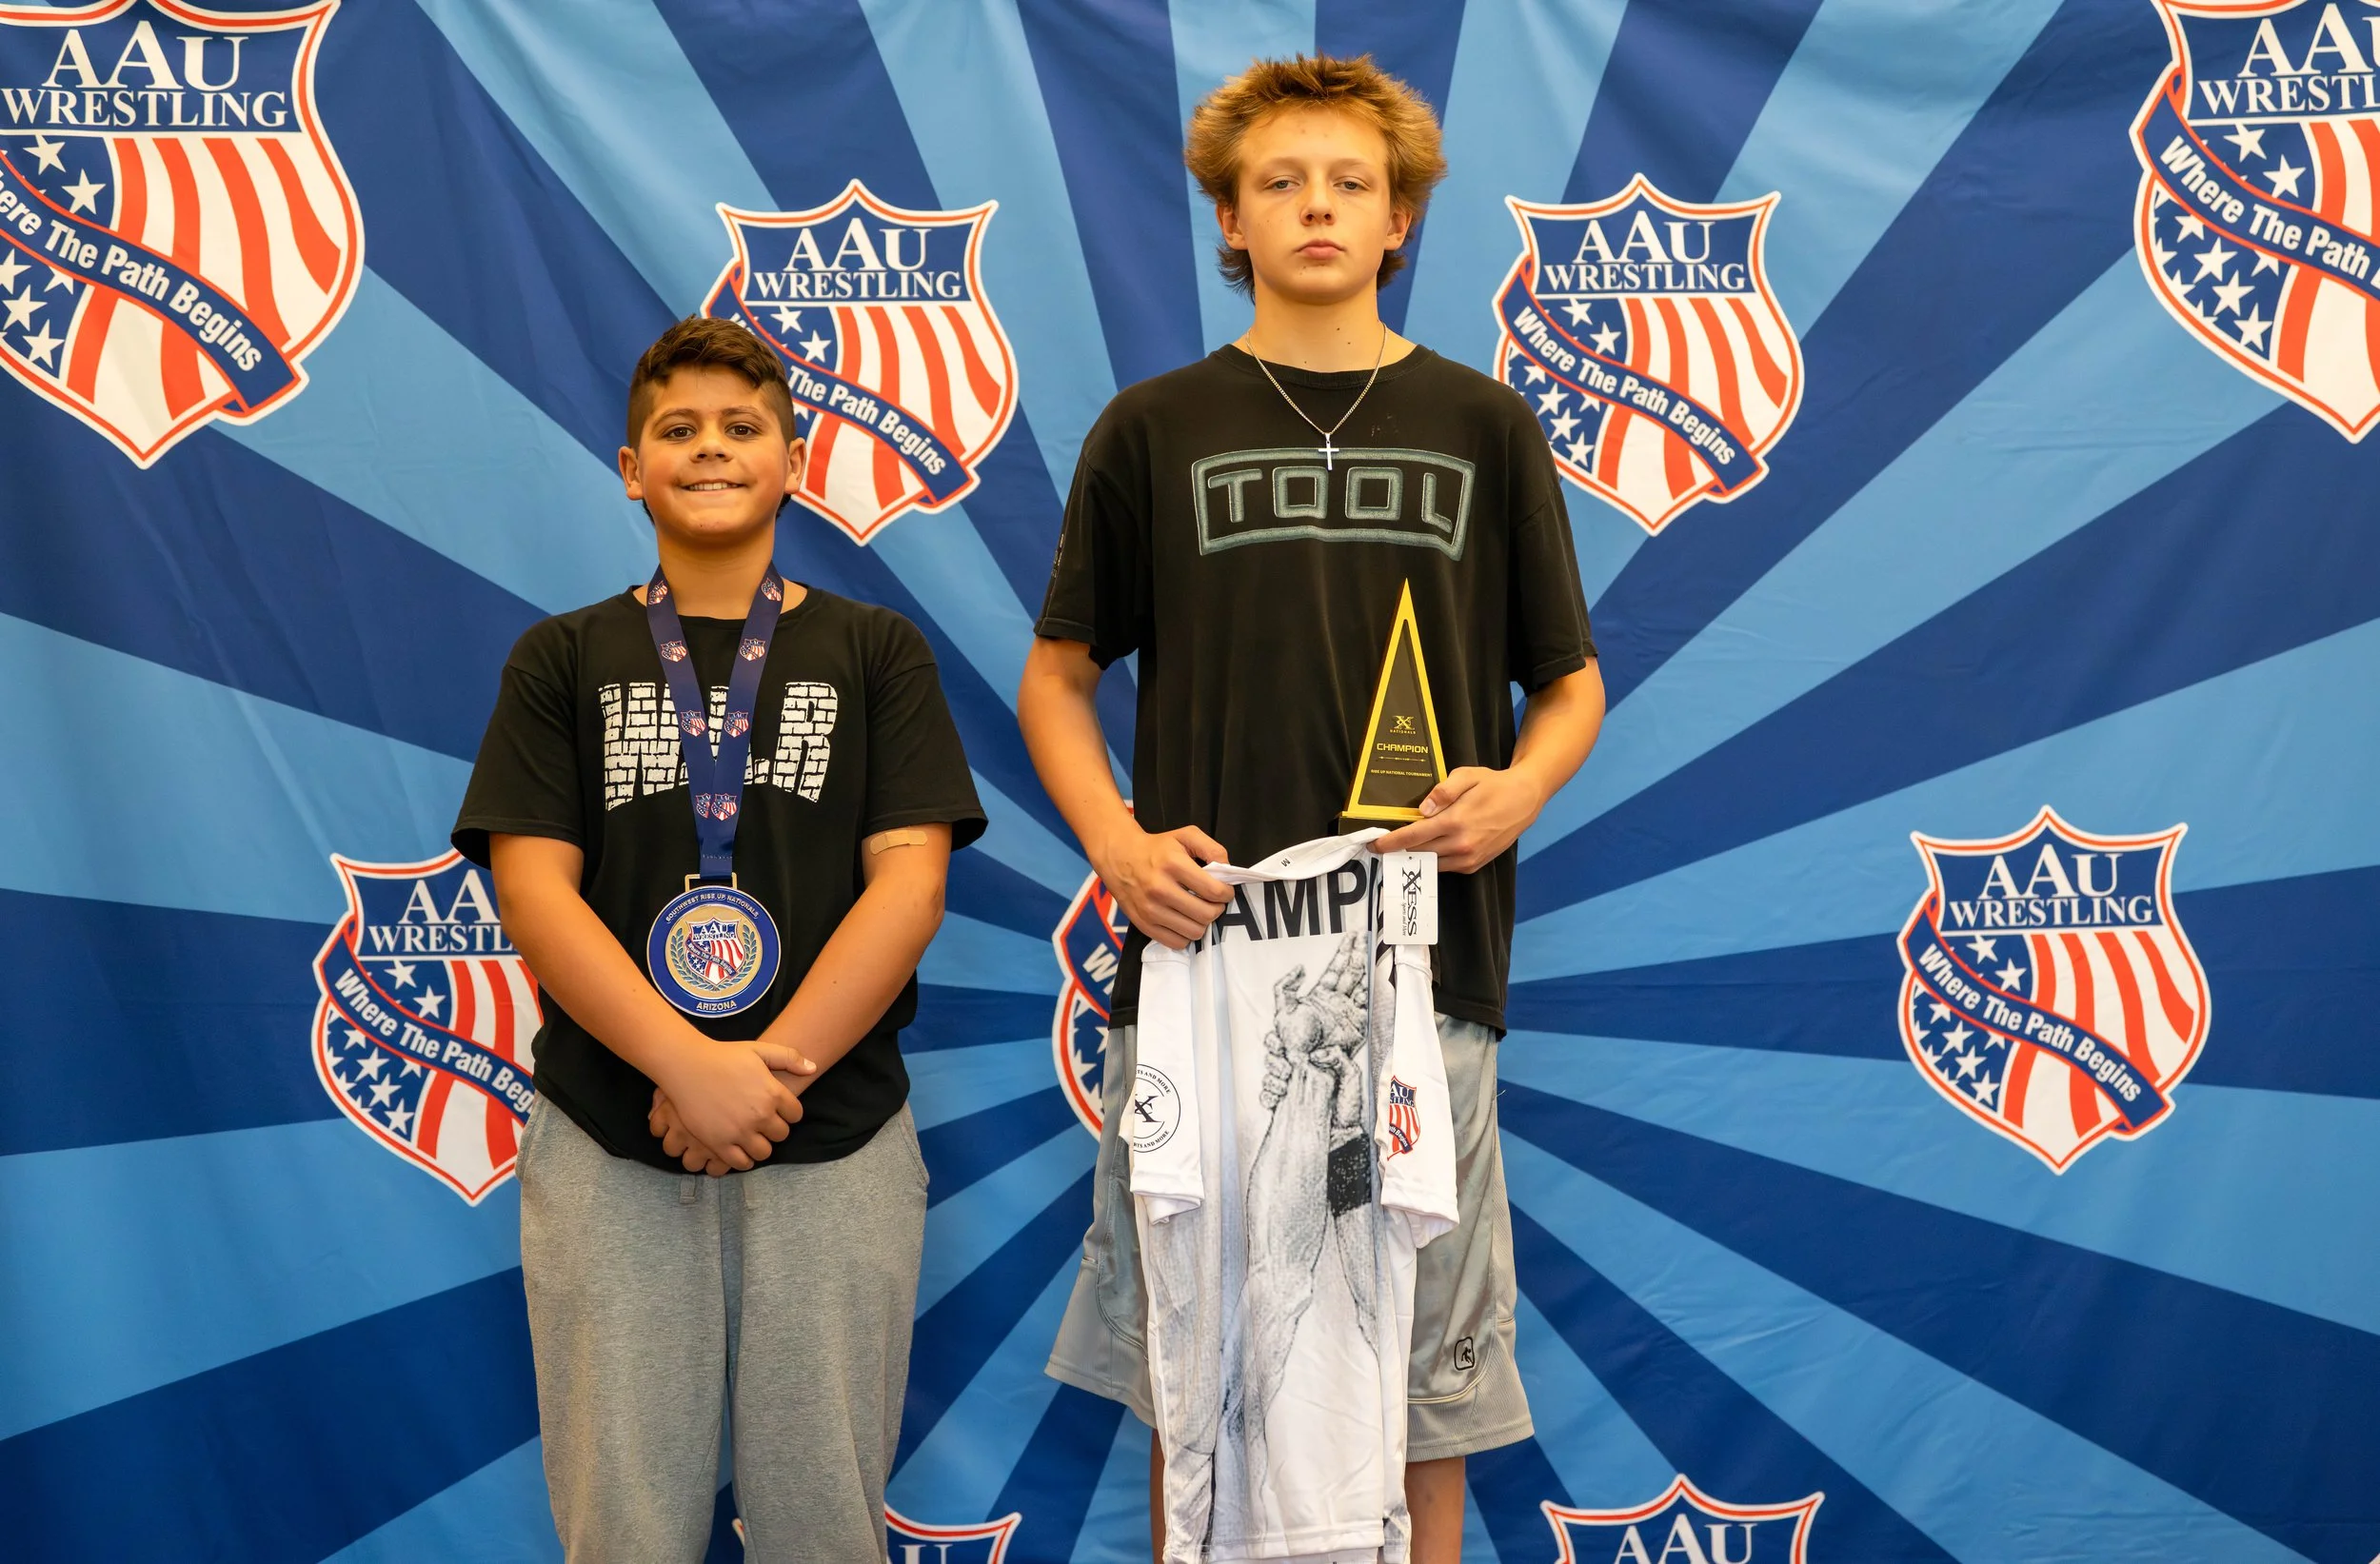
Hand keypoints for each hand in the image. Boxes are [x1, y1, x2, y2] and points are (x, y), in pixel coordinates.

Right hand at [648, 1038, 816, 1171]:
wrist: (687, 1065)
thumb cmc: (723, 1056)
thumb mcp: (759, 1050)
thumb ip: (789, 1057)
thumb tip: (813, 1068)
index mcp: (773, 1093)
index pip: (795, 1115)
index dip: (788, 1113)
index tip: (778, 1110)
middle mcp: (760, 1115)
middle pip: (781, 1135)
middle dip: (774, 1129)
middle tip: (763, 1124)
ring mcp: (740, 1131)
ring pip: (764, 1152)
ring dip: (760, 1146)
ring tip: (752, 1137)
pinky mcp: (720, 1143)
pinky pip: (741, 1163)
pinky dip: (743, 1160)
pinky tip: (739, 1149)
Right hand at [1094, 823, 1232, 949]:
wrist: (1119, 857)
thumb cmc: (1157, 847)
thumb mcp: (1186, 835)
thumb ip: (1213, 849)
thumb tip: (1228, 872)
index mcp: (1173, 864)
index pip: (1213, 891)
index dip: (1226, 893)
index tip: (1224, 890)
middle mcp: (1160, 889)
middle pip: (1206, 914)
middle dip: (1217, 909)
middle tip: (1212, 901)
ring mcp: (1150, 910)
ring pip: (1194, 932)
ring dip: (1202, 923)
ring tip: (1198, 910)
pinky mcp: (1143, 924)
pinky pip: (1176, 943)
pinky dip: (1185, 935)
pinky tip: (1183, 920)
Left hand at [1371, 766, 1545, 872]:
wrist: (1525, 800)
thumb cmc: (1493, 784)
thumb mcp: (1466, 776)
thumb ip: (1443, 791)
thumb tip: (1422, 810)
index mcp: (1454, 821)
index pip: (1414, 836)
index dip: (1391, 842)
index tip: (1374, 844)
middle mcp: (1460, 844)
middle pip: (1419, 852)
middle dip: (1398, 850)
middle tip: (1382, 846)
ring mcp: (1469, 857)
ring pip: (1431, 863)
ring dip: (1415, 857)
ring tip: (1401, 850)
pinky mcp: (1475, 864)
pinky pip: (1446, 866)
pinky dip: (1434, 860)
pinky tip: (1427, 851)